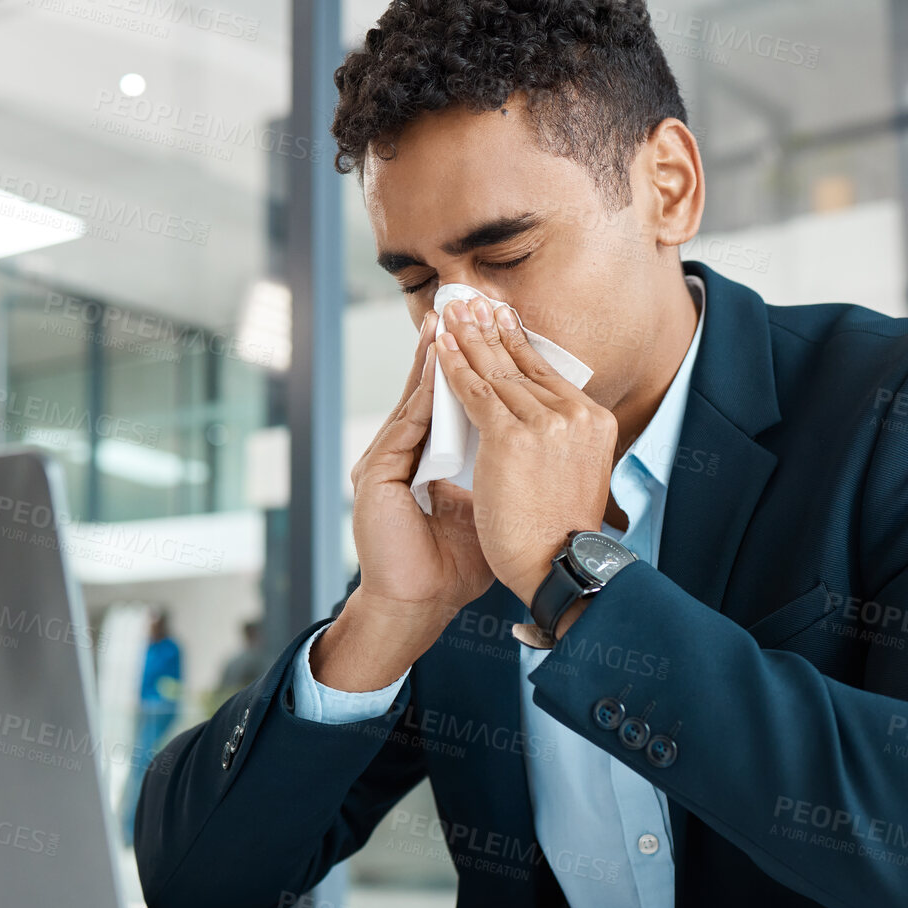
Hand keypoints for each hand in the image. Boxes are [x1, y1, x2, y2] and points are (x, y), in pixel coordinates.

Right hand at [317, 310, 494, 690]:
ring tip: (451, 320)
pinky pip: (406, 424)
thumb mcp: (484, 507)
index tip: (492, 333)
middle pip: (430, 390)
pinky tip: (438, 362)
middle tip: (468, 306)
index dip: (472, 368)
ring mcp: (385, 461)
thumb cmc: (455, 564)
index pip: (451, 403)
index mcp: (425, 460)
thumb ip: (496, 475)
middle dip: (452, 349)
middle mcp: (402, 455)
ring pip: (415, 399)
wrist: (420, 602)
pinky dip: (423, 392)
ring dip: (434, 358)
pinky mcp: (375, 474)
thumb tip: (533, 449)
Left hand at [435, 297, 617, 606]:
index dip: (518, 344)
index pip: (546, 374)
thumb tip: (542, 431)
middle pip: (521, 364)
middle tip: (469, 297)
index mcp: (592, 423)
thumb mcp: (574, 477)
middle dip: (490, 328)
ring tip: (450, 310)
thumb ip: (560, 447)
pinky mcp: (511, 436)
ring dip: (468, 337)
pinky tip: (440, 346)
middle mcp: (574, 415)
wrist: (556, 568)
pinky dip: (453, 367)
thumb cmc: (560, 537)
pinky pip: (474, 392)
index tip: (501, 317)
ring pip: (496, 372)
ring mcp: (545, 422)